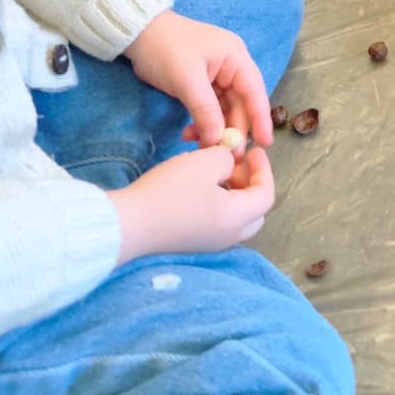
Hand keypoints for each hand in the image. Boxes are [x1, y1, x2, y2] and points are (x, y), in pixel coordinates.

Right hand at [107, 145, 274, 262]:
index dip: (264, 170)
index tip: (252, 151)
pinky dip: (215, 203)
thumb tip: (229, 164)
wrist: (128, 225)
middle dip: (249, 184)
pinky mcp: (189, 244)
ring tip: (212, 171)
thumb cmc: (171, 191)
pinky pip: (214, 223)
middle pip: (254, 211)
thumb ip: (227, 158)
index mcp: (237, 219)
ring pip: (234, 218)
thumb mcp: (205, 162)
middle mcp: (227, 237)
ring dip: (231, 192)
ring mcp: (208, 244)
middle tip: (234, 164)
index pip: (266, 195)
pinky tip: (195, 186)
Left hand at [126, 9, 274, 152]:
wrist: (138, 34)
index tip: (264, 143)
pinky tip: (190, 134)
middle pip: (240, 104)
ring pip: (224, 110)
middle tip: (225, 156)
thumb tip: (218, 141)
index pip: (255, 91)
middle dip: (233, 130)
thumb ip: (206, 111)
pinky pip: (209, 109)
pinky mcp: (202, 85)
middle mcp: (231, 68)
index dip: (261, 118)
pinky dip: (203, 123)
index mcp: (236, 58)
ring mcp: (217, 76)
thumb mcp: (187, 80)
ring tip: (202, 148)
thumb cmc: (166, 49)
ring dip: (215, 129)